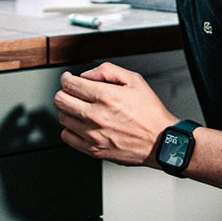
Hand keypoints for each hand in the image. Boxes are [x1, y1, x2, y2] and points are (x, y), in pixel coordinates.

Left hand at [53, 62, 175, 166]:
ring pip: (62, 118)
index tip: (68, 79)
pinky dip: (70, 129)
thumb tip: (86, 75)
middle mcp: (96, 116)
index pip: (69, 84)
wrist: (161, 141)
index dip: (66, 79)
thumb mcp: (134, 80)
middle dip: (63, 93)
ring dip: (67, 111)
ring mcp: (93, 134)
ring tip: (79, 108)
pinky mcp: (94, 150)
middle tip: (71, 93)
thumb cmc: (150, 112)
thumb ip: (107, 71)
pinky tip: (80, 124)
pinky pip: (67, 137)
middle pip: (60, 101)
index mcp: (106, 96)